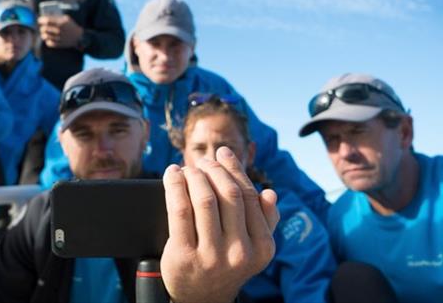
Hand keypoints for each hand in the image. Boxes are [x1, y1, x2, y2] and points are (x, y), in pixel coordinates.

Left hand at [37, 15, 82, 47]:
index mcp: (60, 23)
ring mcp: (59, 38)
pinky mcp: (59, 44)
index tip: (40, 20)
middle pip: (44, 29)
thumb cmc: (71, 26)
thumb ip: (56, 17)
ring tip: (44, 33)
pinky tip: (49, 39)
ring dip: (43, 34)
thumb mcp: (66, 18)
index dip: (41, 20)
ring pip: (45, 36)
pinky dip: (47, 41)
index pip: (47, 21)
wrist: (79, 37)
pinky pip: (49, 43)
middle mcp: (59, 30)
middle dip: (42, 27)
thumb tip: (45, 16)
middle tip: (42, 27)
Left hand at [160, 146, 278, 302]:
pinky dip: (174, 186)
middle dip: (214, 170)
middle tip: (203, 161)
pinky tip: (172, 175)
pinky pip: (179, 211)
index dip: (235, 169)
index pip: (250, 196)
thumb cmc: (226, 263)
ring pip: (204, 200)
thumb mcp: (252, 249)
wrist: (200, 299)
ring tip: (188, 169)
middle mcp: (239, 253)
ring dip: (194, 176)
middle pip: (228, 195)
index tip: (223, 153)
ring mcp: (211, 256)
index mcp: (262, 247)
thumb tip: (270, 192)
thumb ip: (265, 221)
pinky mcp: (184, 256)